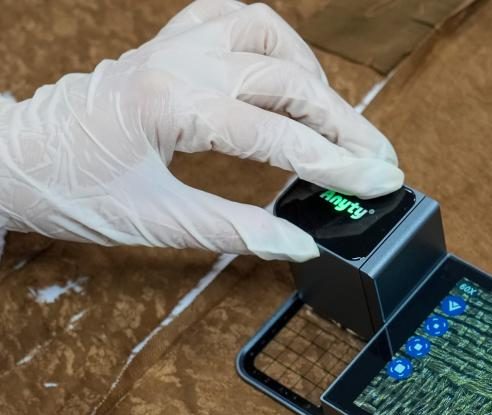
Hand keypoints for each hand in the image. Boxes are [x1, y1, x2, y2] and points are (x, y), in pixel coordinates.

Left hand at [0, 0, 402, 260]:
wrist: (15, 158)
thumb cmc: (71, 189)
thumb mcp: (158, 222)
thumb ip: (237, 230)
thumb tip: (299, 243)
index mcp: (174, 106)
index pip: (282, 138)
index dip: (340, 166)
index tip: (382, 183)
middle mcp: (181, 63)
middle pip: (291, 83)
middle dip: (347, 126)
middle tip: (382, 161)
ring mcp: (176, 44)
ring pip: (271, 36)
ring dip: (314, 76)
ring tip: (337, 119)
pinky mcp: (170, 43)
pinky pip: (234, 18)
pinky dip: (273, 42)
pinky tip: (288, 72)